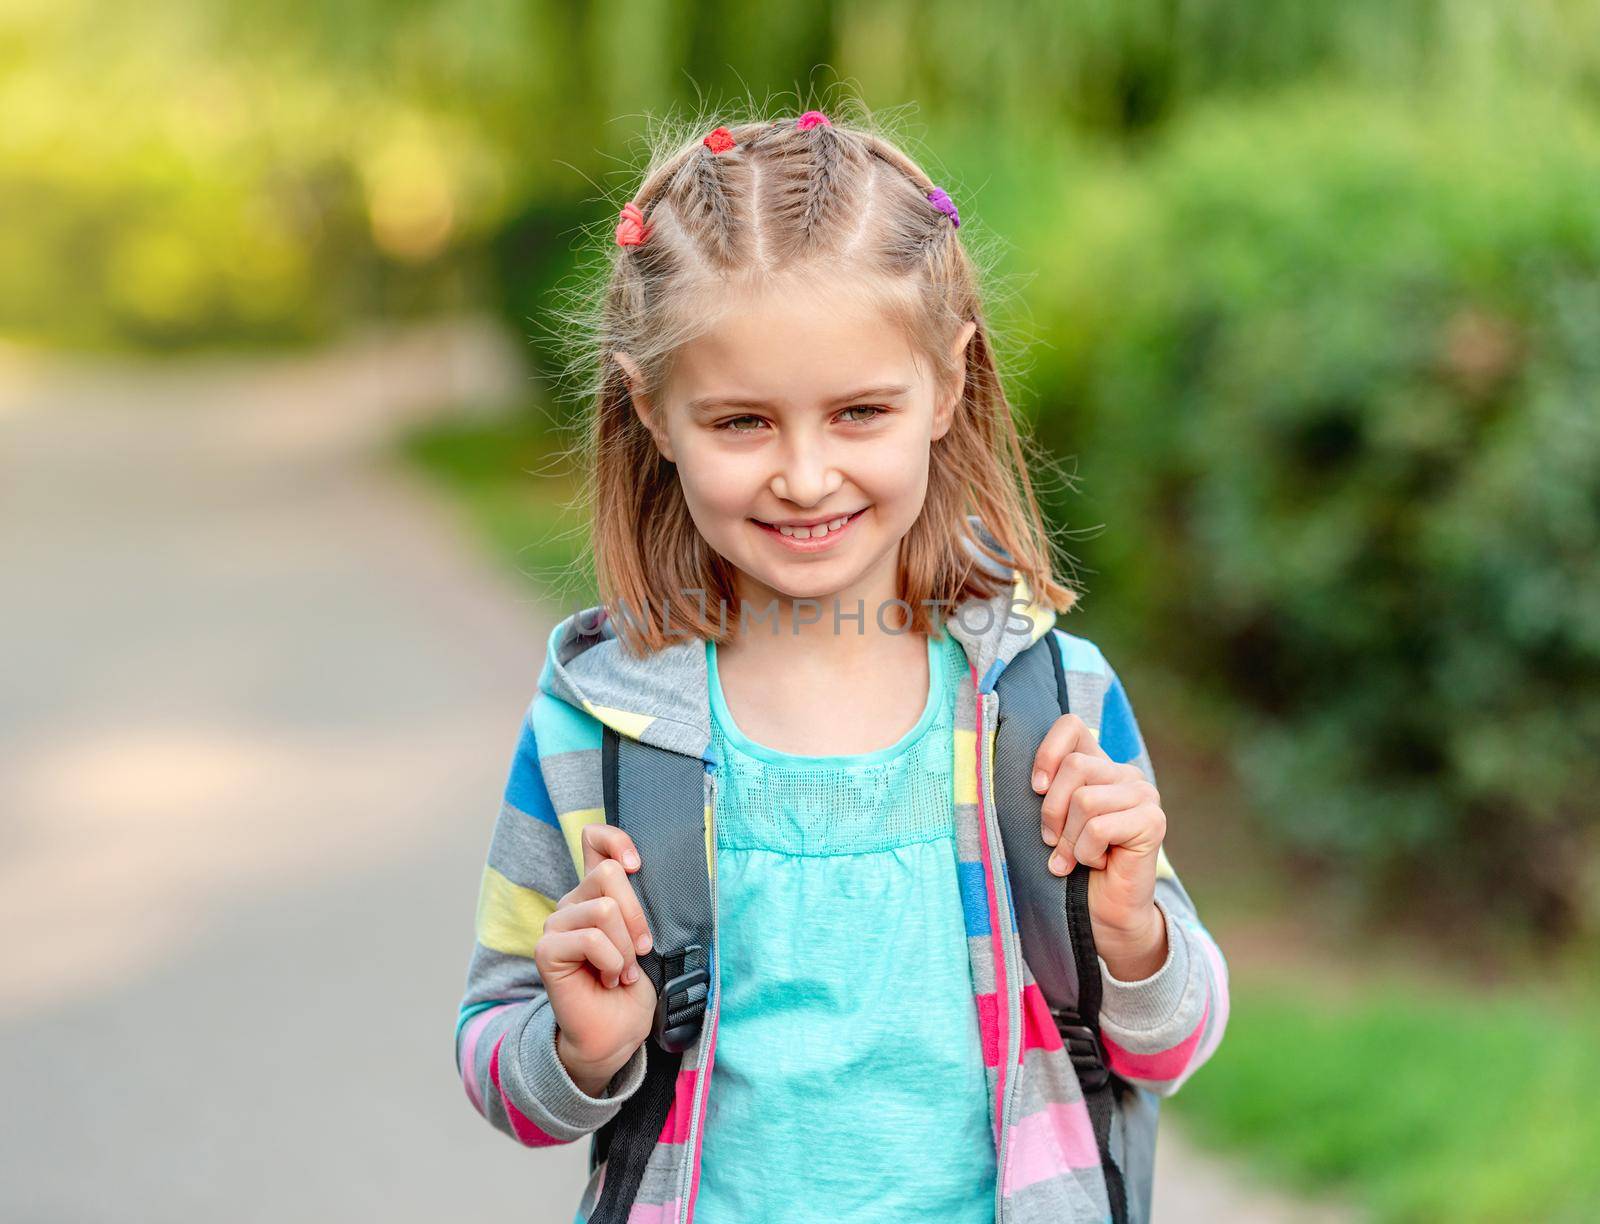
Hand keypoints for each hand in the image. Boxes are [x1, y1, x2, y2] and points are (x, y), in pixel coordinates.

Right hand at [535, 824, 656, 1095]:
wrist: (618, 1032)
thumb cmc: (634, 984)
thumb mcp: (645, 933)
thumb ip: (637, 900)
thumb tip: (639, 869)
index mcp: (596, 892)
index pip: (594, 838)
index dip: (616, 840)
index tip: (637, 865)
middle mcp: (572, 901)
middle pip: (609, 874)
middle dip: (637, 916)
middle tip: (640, 951)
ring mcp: (556, 924)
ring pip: (604, 909)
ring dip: (625, 948)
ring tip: (623, 971)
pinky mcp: (546, 949)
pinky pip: (590, 939)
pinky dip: (612, 962)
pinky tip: (610, 979)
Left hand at [1032, 714, 1168, 977]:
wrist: (1102, 915)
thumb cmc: (1070, 865)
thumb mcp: (1051, 820)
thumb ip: (1046, 790)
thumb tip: (1020, 773)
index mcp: (1099, 765)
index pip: (1072, 726)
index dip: (1046, 752)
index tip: (1036, 788)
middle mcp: (1125, 774)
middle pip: (1074, 766)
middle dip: (1052, 811)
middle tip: (1054, 842)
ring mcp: (1144, 795)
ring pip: (1085, 799)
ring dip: (1070, 839)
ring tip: (1077, 858)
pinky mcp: (1153, 822)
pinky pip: (1099, 827)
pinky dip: (1086, 853)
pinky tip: (1098, 864)